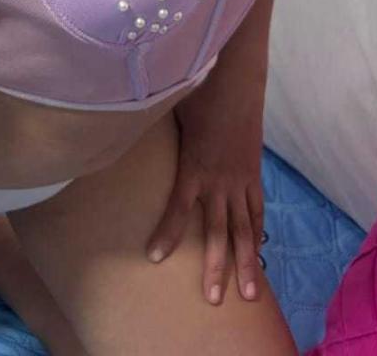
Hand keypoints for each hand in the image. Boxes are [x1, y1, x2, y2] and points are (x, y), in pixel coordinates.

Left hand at [146, 80, 266, 304]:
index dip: (166, 233)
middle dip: (215, 266)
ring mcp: (240, 178)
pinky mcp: (253, 173)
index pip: (178, 208)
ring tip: (247, 294)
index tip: (153, 257)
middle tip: (213, 299)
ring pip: (244, 229)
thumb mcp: (169, 112)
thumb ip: (152, 130)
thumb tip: (119, 129)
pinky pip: (256, 209)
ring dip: (246, 261)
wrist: (237, 77)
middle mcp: (219, 179)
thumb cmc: (198, 90)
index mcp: (195, 165)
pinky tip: (257, 253)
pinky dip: (256, 232)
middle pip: (218, 230)